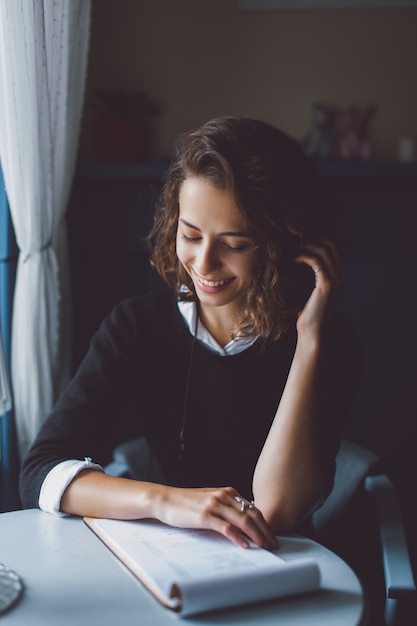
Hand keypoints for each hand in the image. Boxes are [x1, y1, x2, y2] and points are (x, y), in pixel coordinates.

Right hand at [155, 485, 277, 549]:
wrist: (166, 500)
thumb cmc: (187, 503)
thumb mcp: (211, 501)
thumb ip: (226, 507)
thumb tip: (243, 522)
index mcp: (227, 492)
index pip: (253, 508)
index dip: (265, 523)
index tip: (271, 536)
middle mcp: (223, 496)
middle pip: (252, 514)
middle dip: (265, 531)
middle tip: (273, 545)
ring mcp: (214, 505)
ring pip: (243, 521)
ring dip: (257, 535)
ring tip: (264, 547)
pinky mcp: (205, 516)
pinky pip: (226, 527)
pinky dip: (238, 537)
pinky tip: (245, 545)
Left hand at [295, 240, 343, 336]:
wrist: (312, 331)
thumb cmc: (307, 312)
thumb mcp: (309, 290)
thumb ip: (309, 276)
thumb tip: (294, 259)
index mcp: (338, 275)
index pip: (332, 247)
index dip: (315, 239)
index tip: (298, 240)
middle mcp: (340, 275)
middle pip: (331, 244)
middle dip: (312, 238)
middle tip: (294, 240)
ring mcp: (336, 279)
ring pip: (325, 249)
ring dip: (307, 245)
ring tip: (292, 247)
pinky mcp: (327, 284)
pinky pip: (317, 261)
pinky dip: (304, 255)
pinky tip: (293, 259)